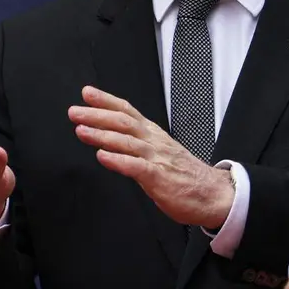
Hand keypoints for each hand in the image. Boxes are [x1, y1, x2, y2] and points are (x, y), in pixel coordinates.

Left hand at [68, 86, 233, 227]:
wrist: (214, 194)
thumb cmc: (187, 177)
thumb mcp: (161, 153)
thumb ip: (139, 147)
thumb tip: (114, 142)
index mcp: (154, 135)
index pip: (128, 112)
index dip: (106, 101)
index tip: (87, 93)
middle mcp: (154, 142)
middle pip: (123, 122)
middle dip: (97, 115)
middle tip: (74, 111)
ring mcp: (157, 158)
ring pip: (126, 141)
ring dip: (101, 135)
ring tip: (81, 130)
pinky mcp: (159, 177)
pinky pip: (135, 166)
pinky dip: (117, 160)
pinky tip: (102, 156)